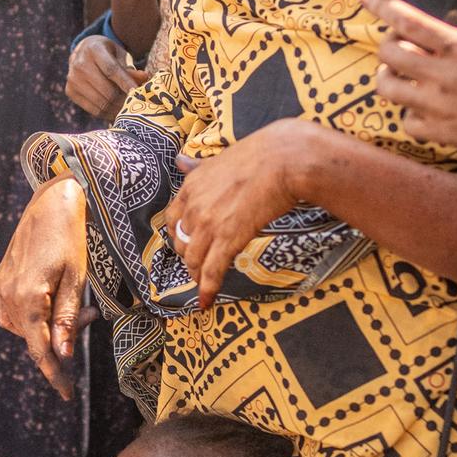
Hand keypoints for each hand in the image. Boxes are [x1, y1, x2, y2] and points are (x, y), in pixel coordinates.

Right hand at [0, 175, 88, 399]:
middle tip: (89, 319)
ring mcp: (1, 286)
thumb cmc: (71, 236)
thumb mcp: (76, 278)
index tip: (67, 394)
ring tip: (76, 308)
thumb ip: (67, 318)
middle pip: (32, 339)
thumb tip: (62, 354)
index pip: (40, 350)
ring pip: (23, 327)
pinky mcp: (1, 277)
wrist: (52, 199)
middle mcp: (8, 295)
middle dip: (59, 341)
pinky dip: (33, 316)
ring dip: (47, 327)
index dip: (54, 374)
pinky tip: (52, 303)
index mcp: (28, 298)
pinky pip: (14, 311)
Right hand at [65, 34, 148, 120]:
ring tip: (128, 110)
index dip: (125, 83)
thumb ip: (130, 68)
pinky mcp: (70, 91)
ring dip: (117, 109)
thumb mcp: (119, 55)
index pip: (111, 70)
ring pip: (101, 102)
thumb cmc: (107, 54)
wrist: (82, 52)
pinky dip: (107, 113)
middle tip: (136, 105)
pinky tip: (116, 112)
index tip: (137, 93)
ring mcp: (72, 79)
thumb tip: (144, 78)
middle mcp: (79, 63)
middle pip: (106, 89)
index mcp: (93, 49)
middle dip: (124, 100)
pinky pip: (93, 109)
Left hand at [163, 119, 317, 309]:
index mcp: (191, 186)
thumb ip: (197, 166)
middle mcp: (194, 206)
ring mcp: (209, 224)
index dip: (178, 235)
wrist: (283, 159)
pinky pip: (212, 271)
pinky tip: (206, 302)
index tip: (186, 242)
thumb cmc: (259, 155)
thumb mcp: (219, 158)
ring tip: (204, 284)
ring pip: (194, 260)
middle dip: (189, 256)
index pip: (172, 219)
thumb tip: (179, 160)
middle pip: (182, 243)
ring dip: (197, 275)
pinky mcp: (228, 239)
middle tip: (199, 265)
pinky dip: (207, 290)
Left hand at [368, 0, 456, 212]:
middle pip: (388, 54)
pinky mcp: (442, 135)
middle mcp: (446, 77)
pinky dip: (409, 114)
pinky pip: (407, 122)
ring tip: (402, 74)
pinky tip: (423, 108)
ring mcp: (440, 108)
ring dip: (389, 77)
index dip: (383, 7)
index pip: (409, 22)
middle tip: (398, 43)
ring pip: (389, 88)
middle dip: (386, 43)